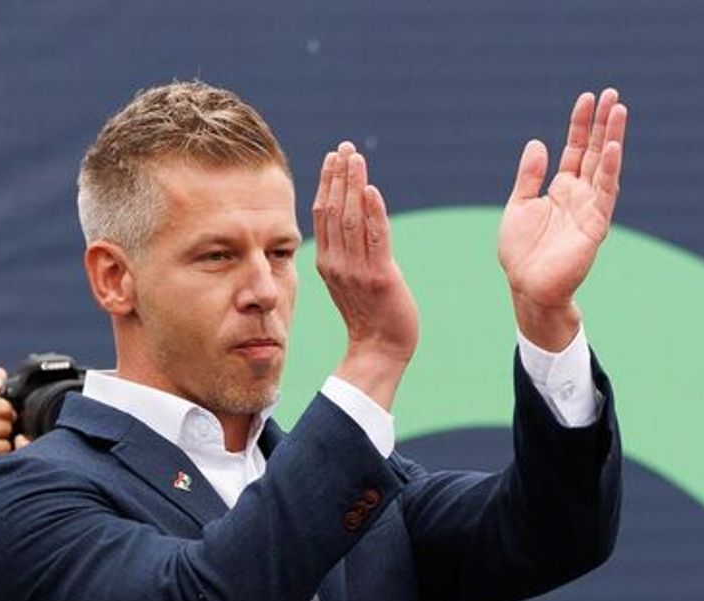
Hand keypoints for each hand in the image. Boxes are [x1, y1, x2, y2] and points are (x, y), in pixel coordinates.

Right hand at [312, 141, 419, 410]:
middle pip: (334, 211)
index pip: (323, 214)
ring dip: (354, 185)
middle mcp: (337, 264)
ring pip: (351, 219)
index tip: (334, 157)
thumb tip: (352, 221)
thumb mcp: (350, 280)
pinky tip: (371, 191)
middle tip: (345, 147)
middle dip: (339, 175)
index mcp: (327, 262)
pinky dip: (373, 214)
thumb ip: (347, 253)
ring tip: (356, 158)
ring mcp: (356, 271)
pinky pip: (375, 240)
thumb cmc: (370, 316)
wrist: (380, 350)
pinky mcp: (379, 278)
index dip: (327, 183)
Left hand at [499, 89, 627, 349]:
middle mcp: (579, 195)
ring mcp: (590, 209)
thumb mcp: (519, 205)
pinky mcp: (595, 225)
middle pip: (596, 152)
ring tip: (620, 110)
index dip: (581, 124)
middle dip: (603, 123)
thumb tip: (538, 143)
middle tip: (613, 94)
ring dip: (613, 138)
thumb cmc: (521, 253)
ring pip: (606, 166)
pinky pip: (605, 192)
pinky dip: (611, 169)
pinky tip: (614, 147)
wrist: (527, 287)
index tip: (587, 98)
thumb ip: (530, 176)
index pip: (575, 149)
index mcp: (561, 189)